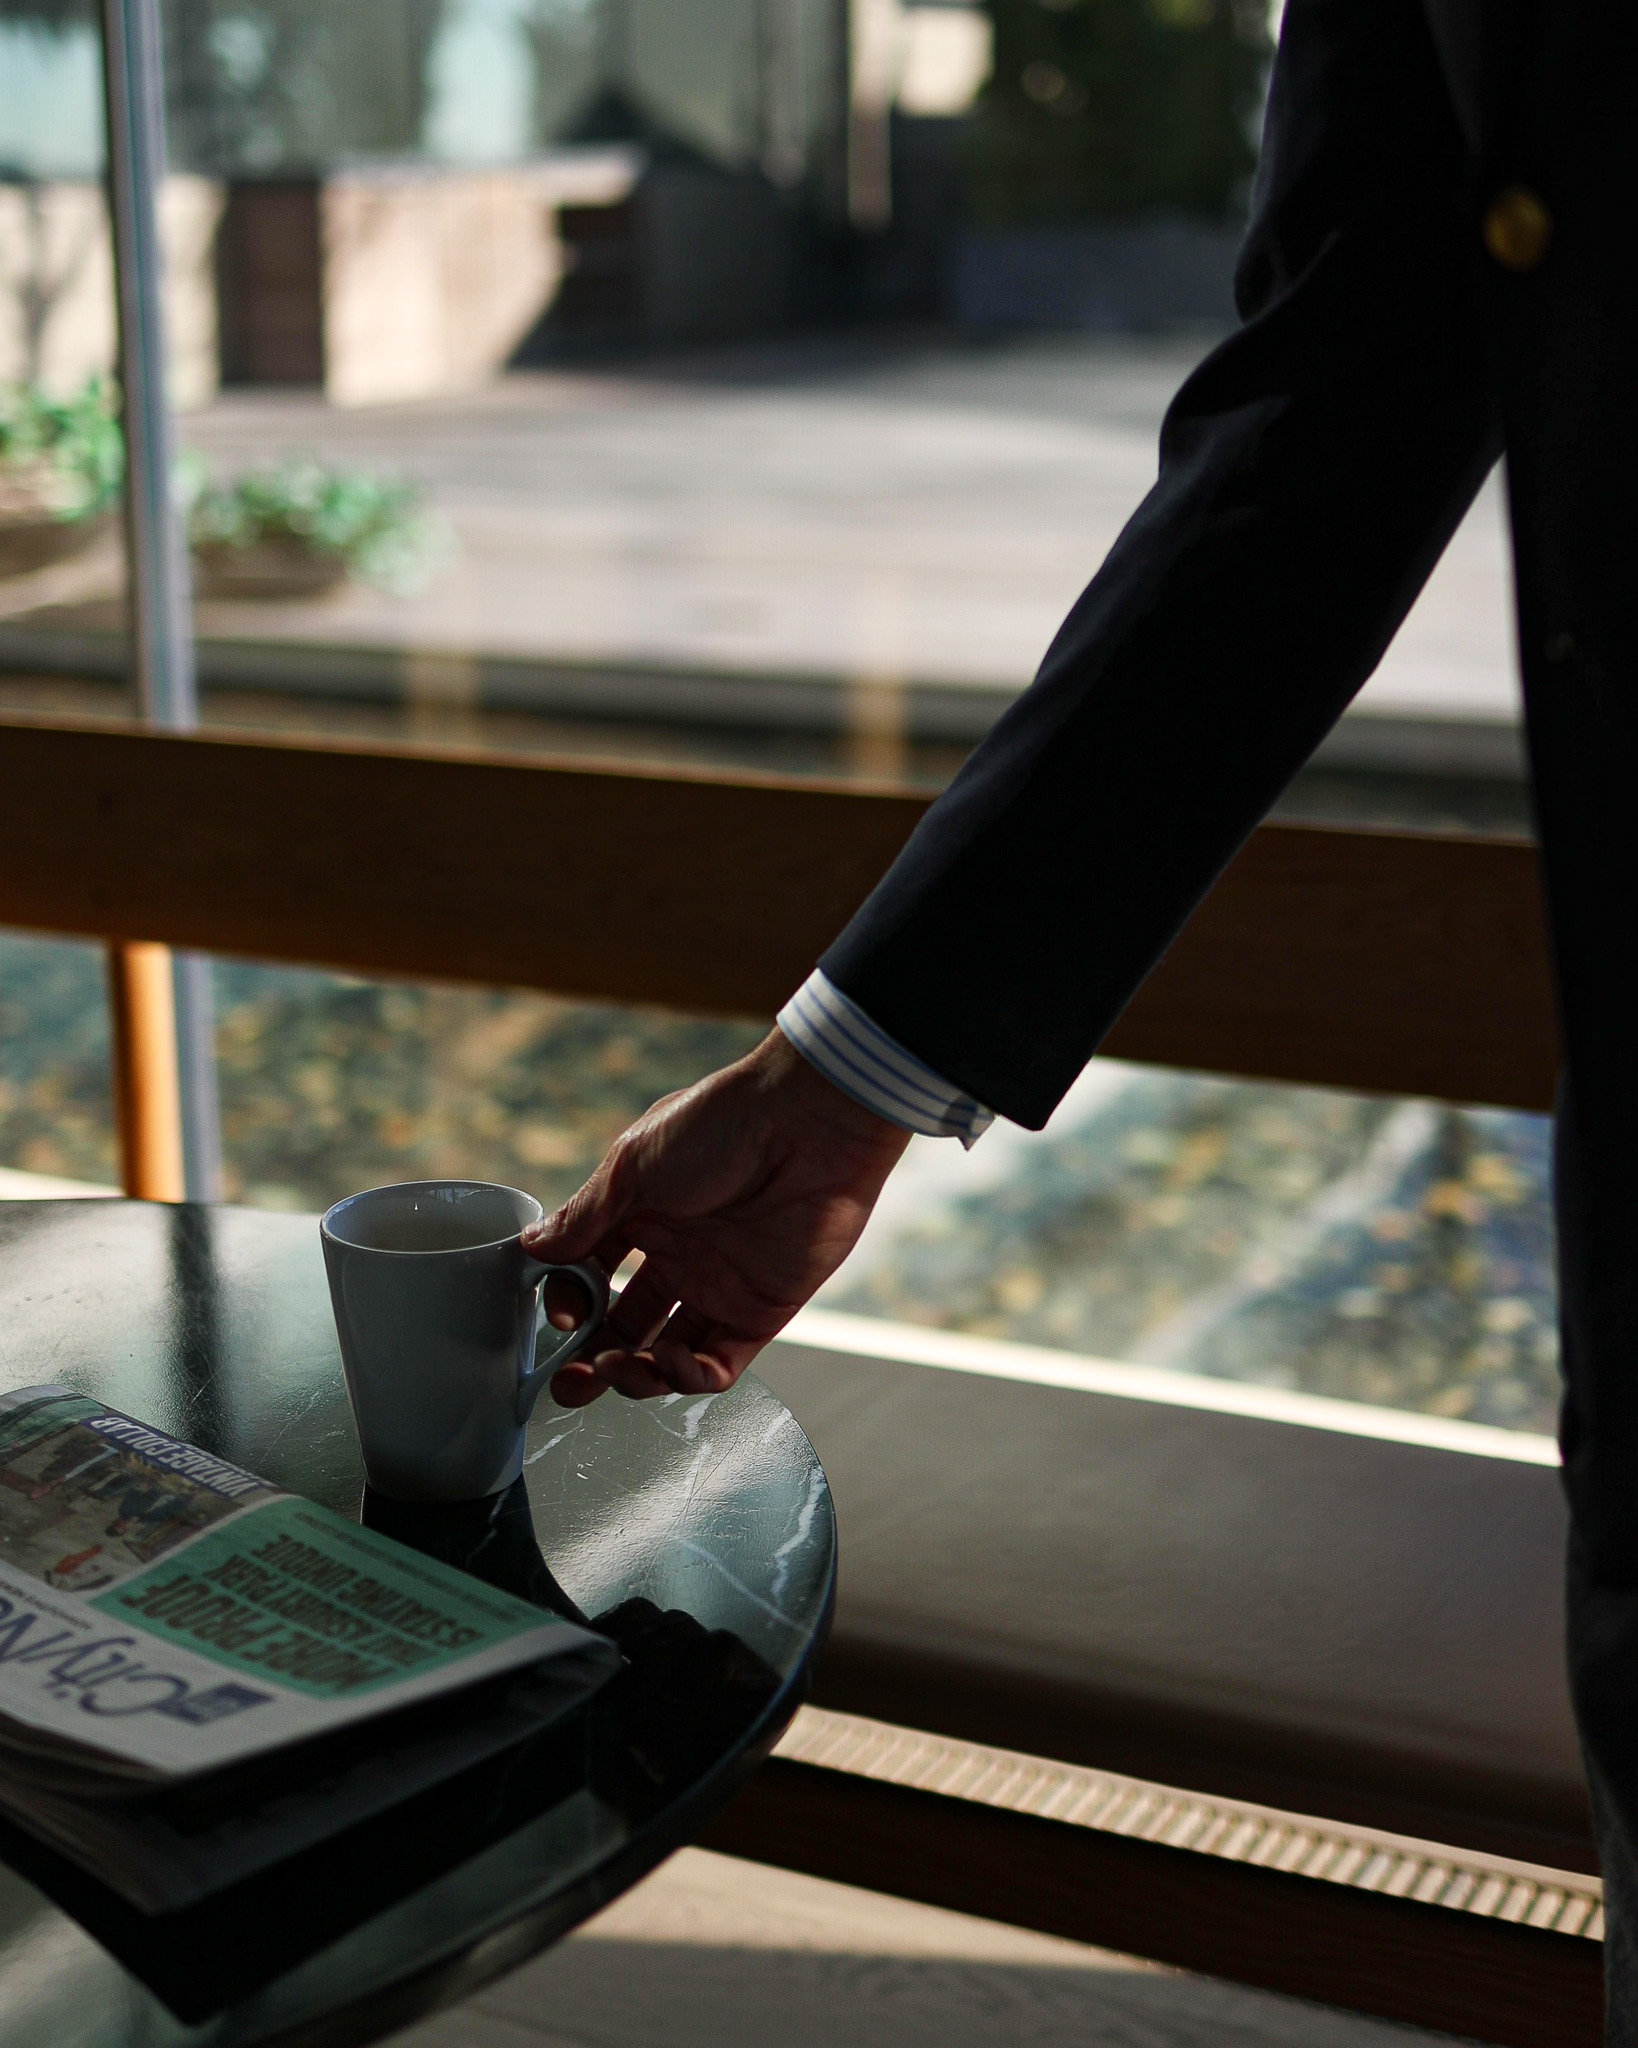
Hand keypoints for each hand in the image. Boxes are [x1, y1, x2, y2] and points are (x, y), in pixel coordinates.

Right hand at [523, 1029, 909, 1406]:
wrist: (807, 1125)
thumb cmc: (720, 1125)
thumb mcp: (632, 1167)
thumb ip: (583, 1218)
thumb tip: (532, 1248)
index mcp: (643, 1215)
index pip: (591, 1277)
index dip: (571, 1304)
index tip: (562, 1317)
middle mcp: (680, 1254)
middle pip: (626, 1326)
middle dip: (593, 1362)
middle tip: (571, 1385)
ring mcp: (720, 1285)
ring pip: (667, 1355)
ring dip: (637, 1375)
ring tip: (619, 1370)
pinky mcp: (761, 1309)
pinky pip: (718, 1364)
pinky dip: (690, 1377)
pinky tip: (671, 1363)